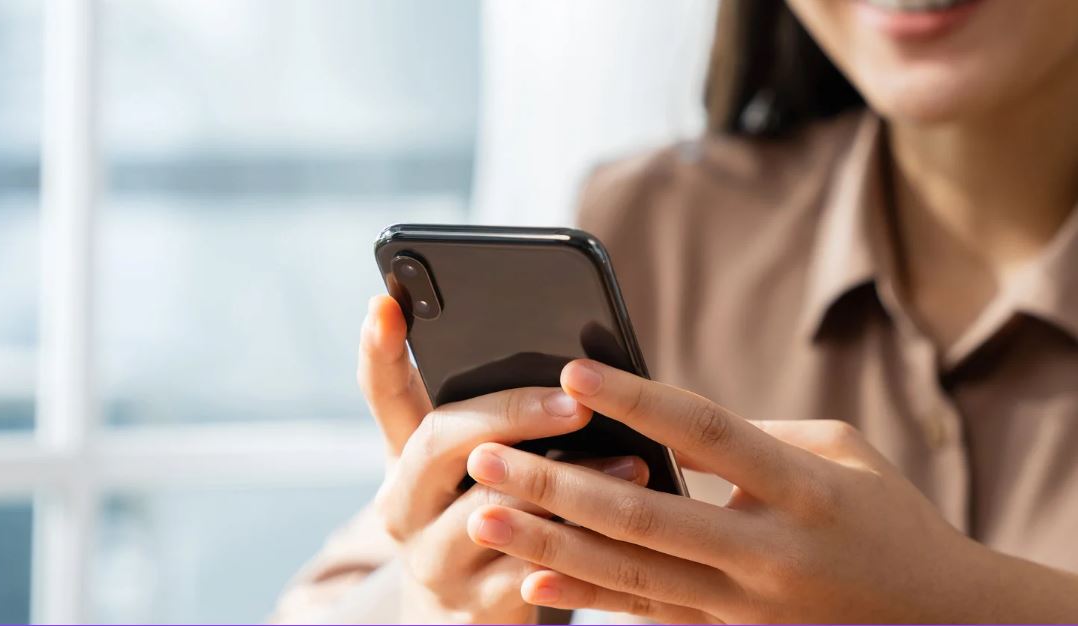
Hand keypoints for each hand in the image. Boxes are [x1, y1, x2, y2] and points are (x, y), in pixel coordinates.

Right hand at [358, 297, 648, 622]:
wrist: (461, 624)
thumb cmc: (483, 522)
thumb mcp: (471, 472)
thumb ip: (498, 421)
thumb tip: (572, 362)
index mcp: (404, 459)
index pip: (384, 394)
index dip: (378, 349)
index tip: (384, 303)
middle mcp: (404, 505)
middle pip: (439, 441)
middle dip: (511, 414)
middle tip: (574, 403)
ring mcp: (433, 560)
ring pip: (492, 510)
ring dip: (568, 483)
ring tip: (630, 461)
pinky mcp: (475, 609)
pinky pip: (531, 573)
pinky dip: (582, 546)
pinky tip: (625, 530)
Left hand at [463, 359, 1046, 622]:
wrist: (941, 623)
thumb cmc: (887, 520)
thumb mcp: (839, 456)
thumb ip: (750, 436)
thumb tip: (660, 421)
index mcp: (803, 490)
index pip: (707, 435)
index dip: (637, 401)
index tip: (571, 371)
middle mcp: (768, 554)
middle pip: (644, 515)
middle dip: (557, 485)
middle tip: (485, 453)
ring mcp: (746, 607)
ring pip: (630, 575)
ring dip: (548, 545)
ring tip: (484, 514)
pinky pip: (647, 617)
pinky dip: (586, 601)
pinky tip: (530, 584)